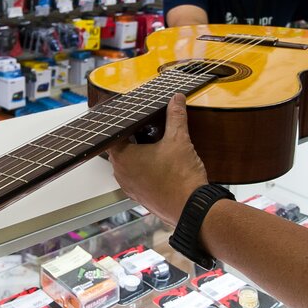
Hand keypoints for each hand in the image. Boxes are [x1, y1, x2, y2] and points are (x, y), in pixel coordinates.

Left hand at [108, 94, 206, 224]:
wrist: (193, 208)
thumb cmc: (181, 178)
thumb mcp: (179, 140)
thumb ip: (175, 116)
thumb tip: (175, 99)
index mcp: (124, 158)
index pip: (113, 134)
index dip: (122, 123)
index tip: (129, 115)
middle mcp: (122, 174)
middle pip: (121, 148)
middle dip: (133, 137)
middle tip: (146, 125)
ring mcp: (130, 188)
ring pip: (129, 164)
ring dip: (139, 154)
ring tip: (155, 142)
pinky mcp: (141, 197)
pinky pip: (138, 177)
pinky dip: (145, 168)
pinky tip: (161, 163)